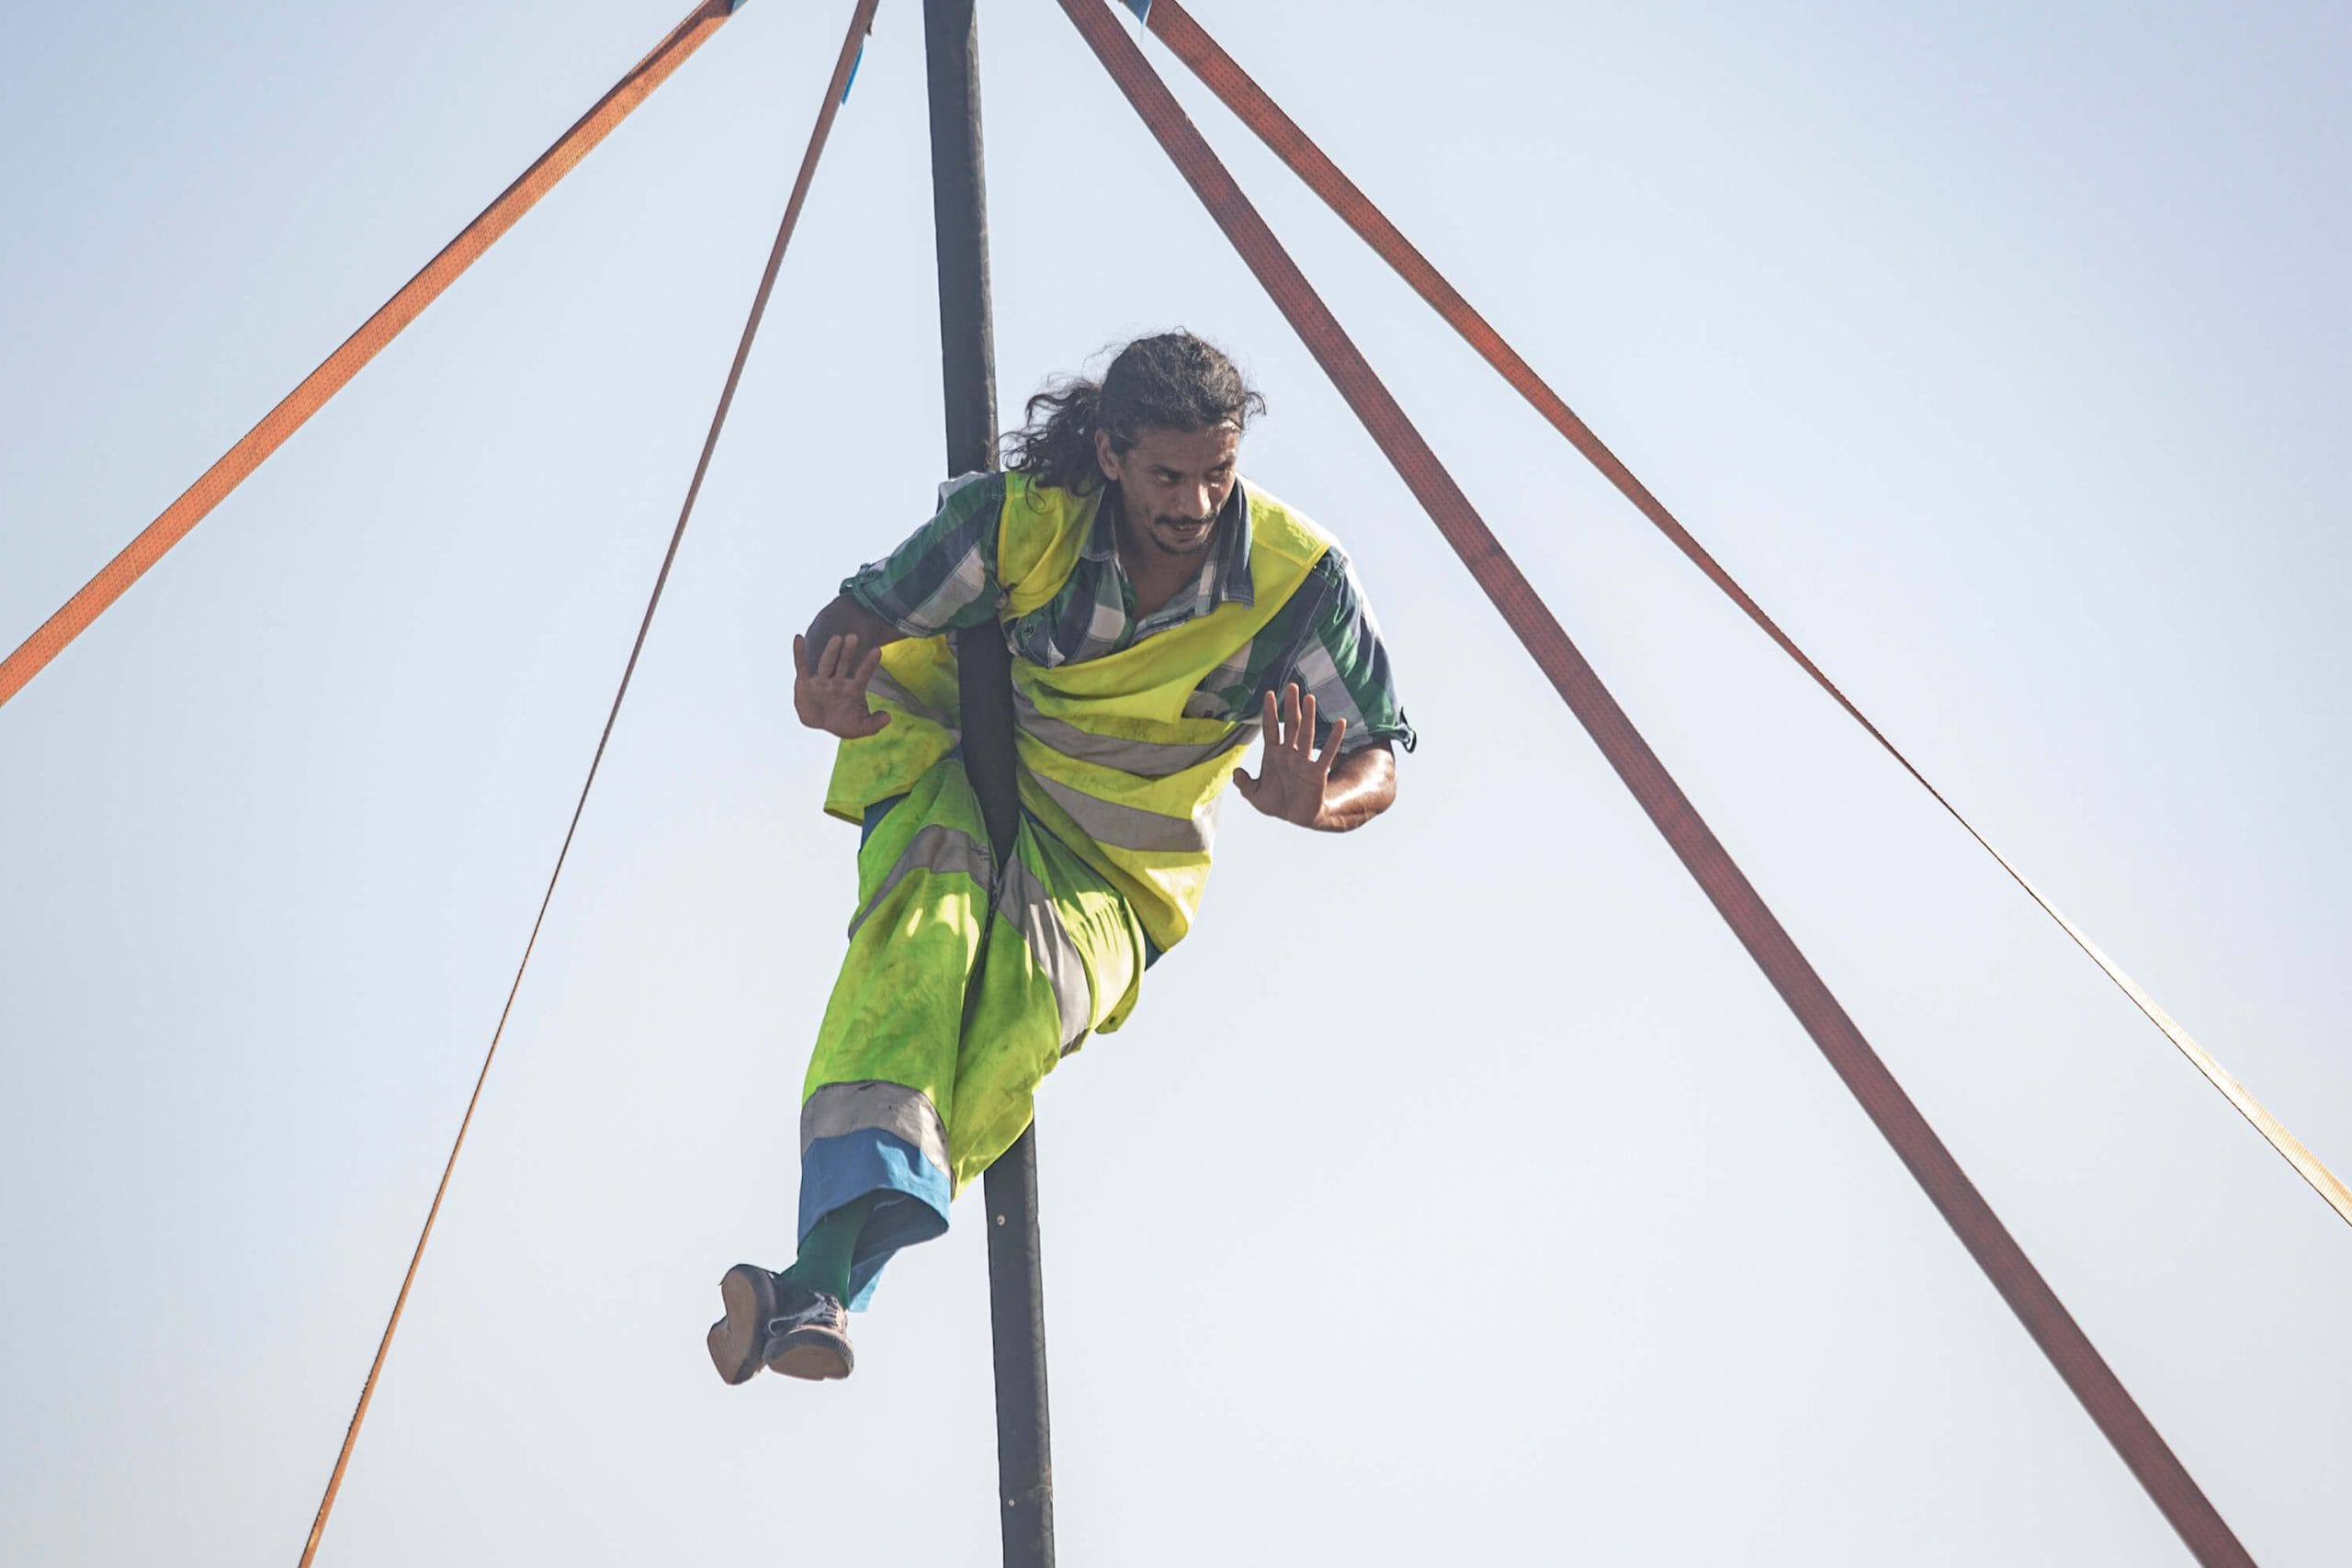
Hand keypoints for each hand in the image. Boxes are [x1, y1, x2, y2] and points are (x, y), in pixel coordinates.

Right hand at [792, 632, 890, 739]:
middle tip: (854, 637)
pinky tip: (799, 638)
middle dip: (849, 652)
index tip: (877, 650)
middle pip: (844, 663)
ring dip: (831, 652)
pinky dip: (799, 653)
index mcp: (854, 687)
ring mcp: (822, 680)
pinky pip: (802, 666)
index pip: (863, 673)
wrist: (820, 725)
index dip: (869, 663)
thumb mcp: (861, 727)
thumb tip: (888, 718)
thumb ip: (875, 723)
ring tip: (836, 639)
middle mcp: (839, 680)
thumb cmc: (843, 722)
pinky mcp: (805, 683)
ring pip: (827, 663)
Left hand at [1233, 683, 1346, 827]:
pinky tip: (1340, 723)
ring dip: (1308, 716)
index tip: (1269, 694)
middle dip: (1290, 706)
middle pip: (1290, 725)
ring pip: (1306, 734)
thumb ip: (1244, 784)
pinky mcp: (1317, 772)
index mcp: (1273, 755)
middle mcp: (1289, 754)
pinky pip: (1327, 753)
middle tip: (1292, 686)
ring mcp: (1304, 761)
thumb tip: (1236, 772)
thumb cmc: (1276, 803)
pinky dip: (1333, 738)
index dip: (1269, 712)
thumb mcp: (1254, 795)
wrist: (1296, 817)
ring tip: (1310, 697)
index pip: (1271, 728)